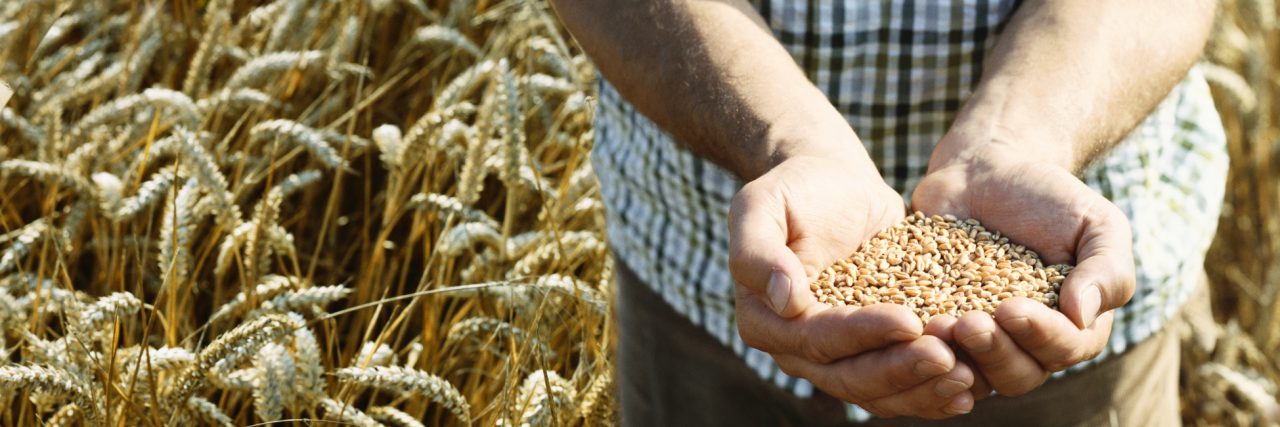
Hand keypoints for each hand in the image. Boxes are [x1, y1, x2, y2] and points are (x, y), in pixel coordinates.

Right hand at [730, 148, 976, 417]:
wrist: (833, 184)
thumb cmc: (796, 189)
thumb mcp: (761, 205)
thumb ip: (758, 252)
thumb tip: (786, 301)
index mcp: (765, 320)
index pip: (817, 339)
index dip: (863, 335)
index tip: (909, 320)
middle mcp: (796, 350)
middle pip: (849, 376)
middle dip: (900, 371)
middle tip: (950, 359)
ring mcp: (836, 357)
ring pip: (877, 392)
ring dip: (922, 390)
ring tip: (968, 377)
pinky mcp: (872, 353)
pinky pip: (899, 386)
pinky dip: (932, 391)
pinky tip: (970, 386)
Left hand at [911, 138, 1135, 396]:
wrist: (986, 171)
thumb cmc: (1049, 197)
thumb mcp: (1096, 223)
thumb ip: (1106, 270)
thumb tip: (1083, 316)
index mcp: (1073, 327)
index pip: (1065, 348)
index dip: (1041, 336)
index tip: (1012, 309)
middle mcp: (1025, 344)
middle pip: (1016, 374)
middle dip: (993, 352)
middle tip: (967, 323)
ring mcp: (978, 340)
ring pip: (970, 373)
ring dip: (954, 357)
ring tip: (934, 326)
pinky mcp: (934, 325)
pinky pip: (926, 352)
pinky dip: (916, 347)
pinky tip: (903, 327)